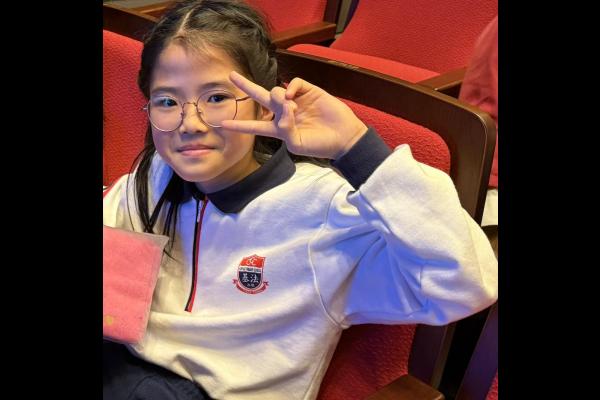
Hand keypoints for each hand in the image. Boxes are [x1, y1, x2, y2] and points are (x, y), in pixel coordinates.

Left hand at [221, 71, 367, 159]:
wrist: (343, 137)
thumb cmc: (320, 145)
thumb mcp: (297, 144)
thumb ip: (285, 129)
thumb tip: (284, 109)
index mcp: (279, 129)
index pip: (255, 126)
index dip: (239, 126)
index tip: (222, 124)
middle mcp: (284, 113)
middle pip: (260, 97)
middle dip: (246, 86)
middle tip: (231, 75)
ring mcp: (296, 101)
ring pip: (276, 91)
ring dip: (278, 98)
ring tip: (291, 108)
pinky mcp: (308, 91)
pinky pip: (293, 83)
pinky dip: (290, 87)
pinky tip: (292, 96)